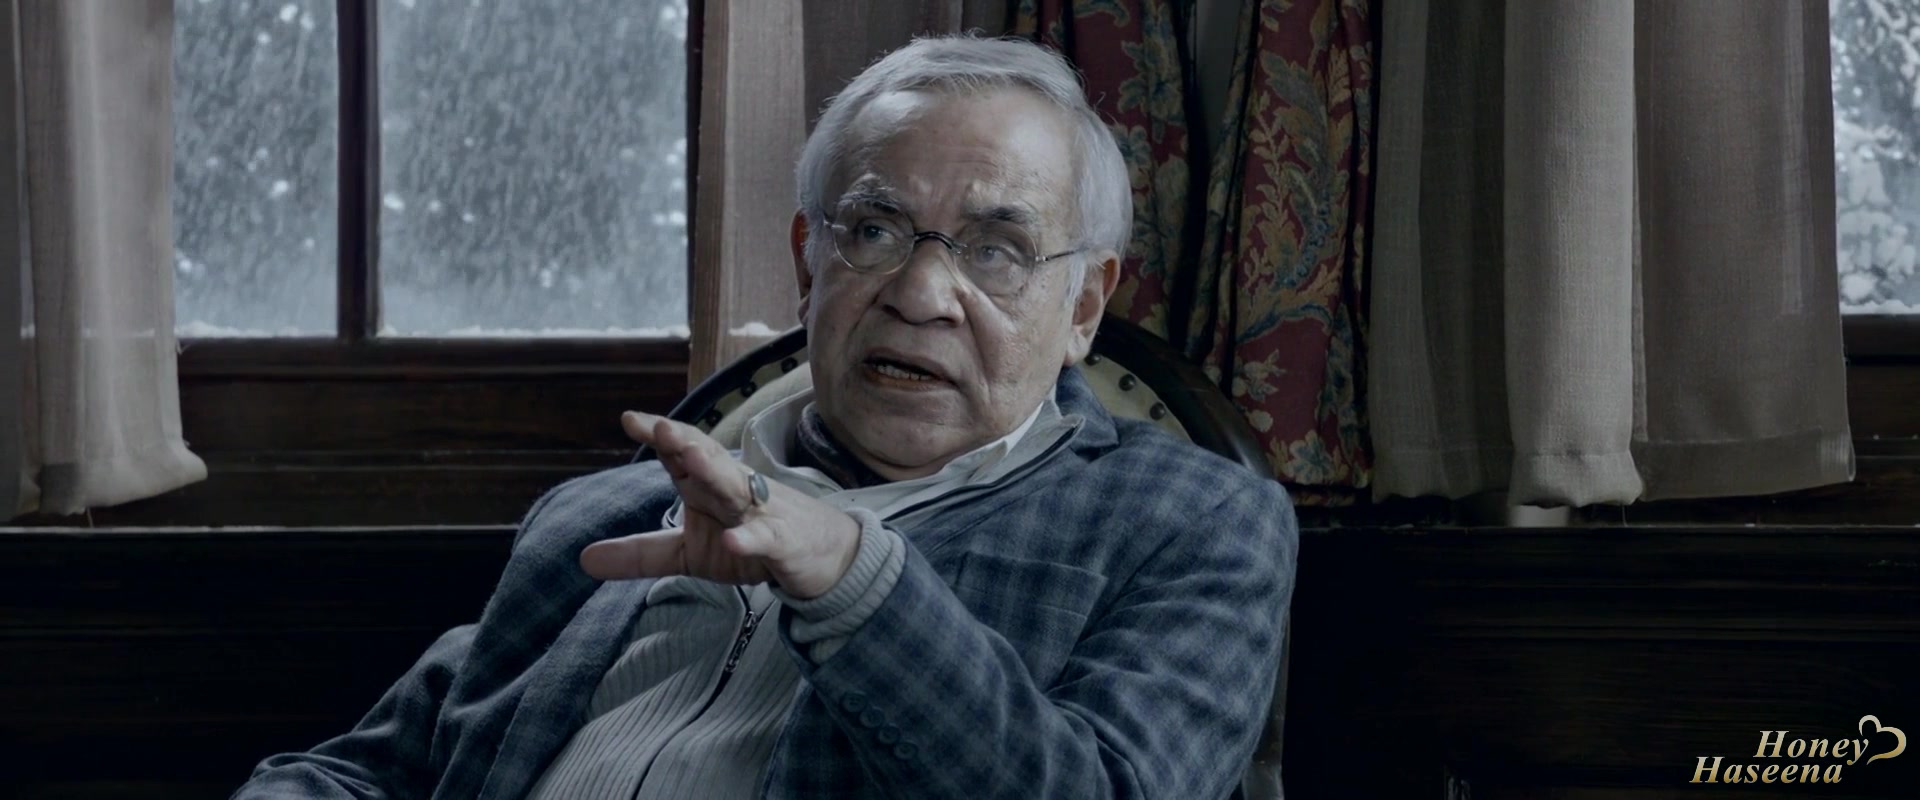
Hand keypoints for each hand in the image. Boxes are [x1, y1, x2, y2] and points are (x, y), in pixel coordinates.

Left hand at [579, 411, 863, 599]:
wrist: (822, 558)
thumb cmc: (751, 543)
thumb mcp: (689, 553)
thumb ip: (640, 553)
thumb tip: (582, 559)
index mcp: (710, 488)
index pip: (684, 455)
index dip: (661, 437)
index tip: (631, 419)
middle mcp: (736, 492)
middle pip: (711, 462)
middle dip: (688, 444)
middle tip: (663, 428)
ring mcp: (763, 516)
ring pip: (739, 490)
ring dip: (716, 472)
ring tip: (691, 458)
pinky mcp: (785, 545)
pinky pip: (766, 540)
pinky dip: (750, 540)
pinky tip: (731, 540)